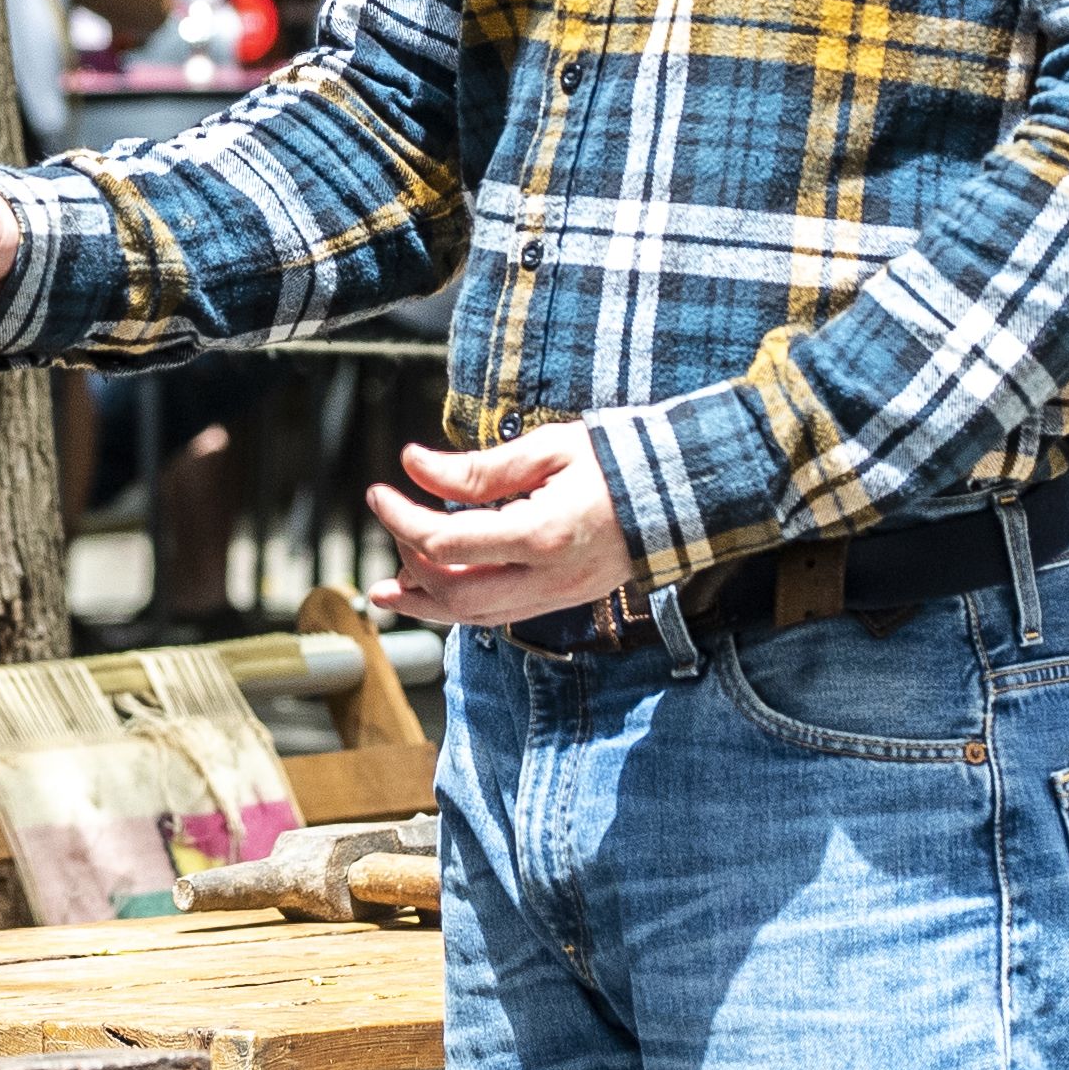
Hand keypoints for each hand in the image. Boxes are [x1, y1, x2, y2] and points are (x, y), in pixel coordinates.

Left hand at [369, 424, 635, 626]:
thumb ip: (476, 468)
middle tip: (389, 529)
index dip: (401, 519)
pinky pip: (502, 616)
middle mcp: (548, 579)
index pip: (446, 544)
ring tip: (390, 589)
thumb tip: (413, 465)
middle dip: (408, 570)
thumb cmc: (620, 459)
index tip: (379, 492)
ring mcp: (560, 597)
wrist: (689, 490)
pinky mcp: (565, 600)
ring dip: (426, 605)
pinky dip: (462, 606)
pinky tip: (439, 590)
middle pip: (455, 597)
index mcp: (542, 536)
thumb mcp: (547, 450)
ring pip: (476, 619)